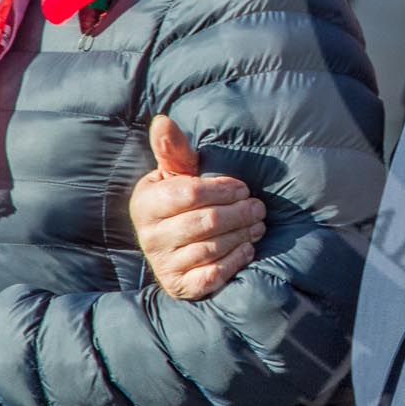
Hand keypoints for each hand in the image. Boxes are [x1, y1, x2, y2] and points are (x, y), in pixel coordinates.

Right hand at [130, 115, 264, 300]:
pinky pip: (211, 275)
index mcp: (146, 203)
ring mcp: (163, 263)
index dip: (223, 189)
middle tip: (258, 207)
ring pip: (212, 248)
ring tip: (258, 225)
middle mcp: (149, 236)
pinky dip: (234, 261)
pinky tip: (247, 249)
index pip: (190, 193)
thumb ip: (173, 148)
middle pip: (206, 222)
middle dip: (240, 213)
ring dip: (242, 235)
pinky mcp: (179, 286)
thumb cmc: (182, 200)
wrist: (175, 247)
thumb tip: (163, 120)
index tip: (243, 188)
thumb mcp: (177, 173)